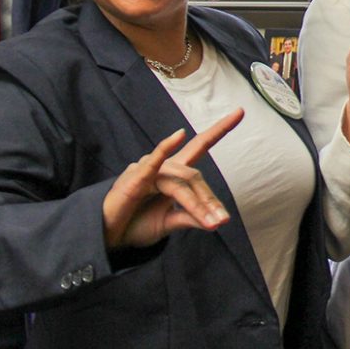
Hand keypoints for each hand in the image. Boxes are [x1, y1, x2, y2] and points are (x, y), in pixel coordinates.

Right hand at [101, 109, 243, 249]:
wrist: (109, 237)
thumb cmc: (136, 224)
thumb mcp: (169, 223)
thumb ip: (190, 218)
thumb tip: (217, 221)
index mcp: (174, 175)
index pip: (200, 146)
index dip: (219, 129)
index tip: (241, 111)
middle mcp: (164, 168)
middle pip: (195, 177)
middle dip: (209, 200)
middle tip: (220, 222)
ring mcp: (149, 170)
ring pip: (181, 182)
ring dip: (197, 202)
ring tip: (211, 222)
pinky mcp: (135, 178)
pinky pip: (152, 162)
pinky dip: (164, 148)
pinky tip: (177, 136)